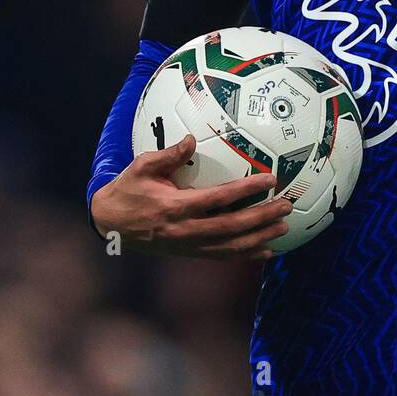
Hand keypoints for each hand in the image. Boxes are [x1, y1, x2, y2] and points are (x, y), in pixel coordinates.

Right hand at [89, 135, 292, 260]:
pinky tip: (266, 250)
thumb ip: (168, 155)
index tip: (270, 180)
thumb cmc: (128, 190)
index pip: (219, 198)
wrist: (110, 223)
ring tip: (283, 228)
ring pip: (231, 246)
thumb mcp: (142, 167)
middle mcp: (185, 230)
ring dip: (260, 238)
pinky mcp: (189, 253)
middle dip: (262, 217)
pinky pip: (222, 256)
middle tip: (286, 206)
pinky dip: (246, 255)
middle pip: (232, 226)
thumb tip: (192, 139)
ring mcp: (188, 245)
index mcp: (175, 207)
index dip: (246, 190)